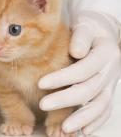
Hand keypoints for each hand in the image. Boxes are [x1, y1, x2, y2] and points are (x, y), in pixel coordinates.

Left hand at [38, 10, 120, 134]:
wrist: (103, 34)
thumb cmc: (88, 29)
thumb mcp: (85, 26)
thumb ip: (81, 37)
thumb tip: (76, 52)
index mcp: (106, 53)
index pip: (83, 69)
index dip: (62, 78)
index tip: (40, 83)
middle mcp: (111, 70)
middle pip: (89, 89)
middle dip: (65, 99)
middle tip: (42, 104)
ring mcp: (111, 83)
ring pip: (100, 105)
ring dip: (82, 118)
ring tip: (65, 128)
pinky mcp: (108, 92)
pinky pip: (105, 110)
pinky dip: (96, 122)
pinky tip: (83, 131)